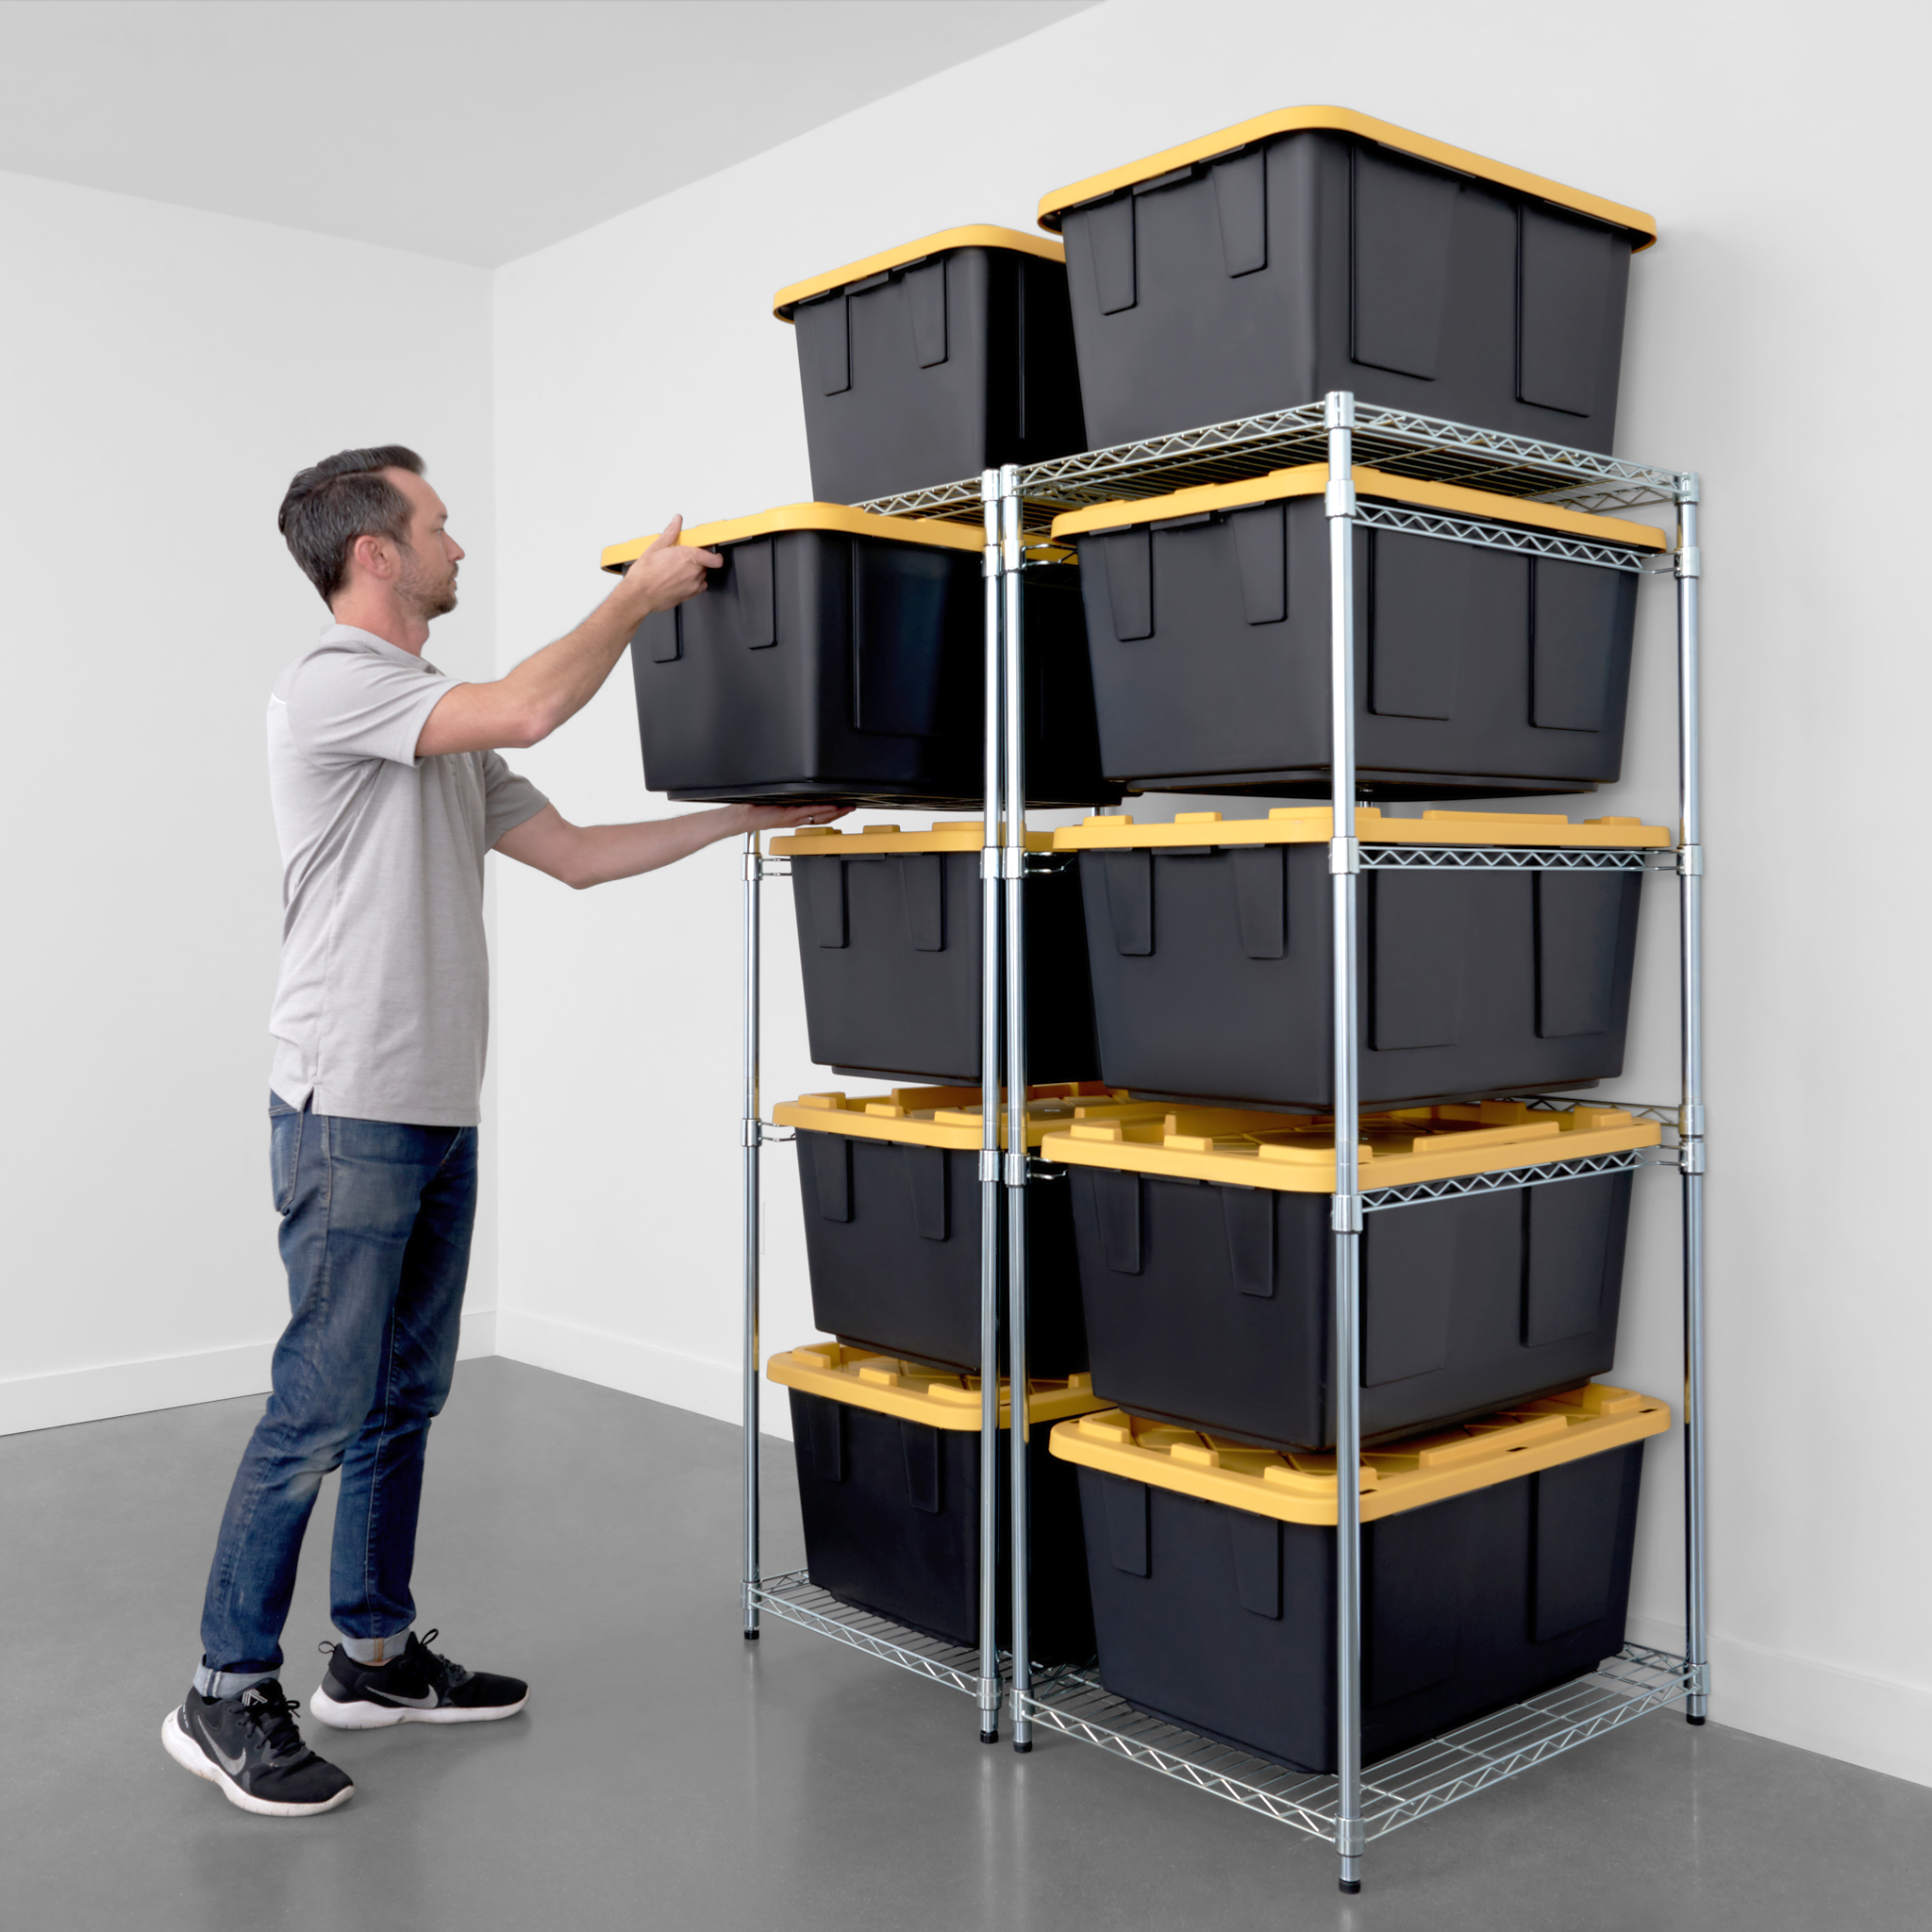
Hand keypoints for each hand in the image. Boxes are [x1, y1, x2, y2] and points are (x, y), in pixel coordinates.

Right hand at [620, 515, 723, 614]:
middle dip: (698, 561)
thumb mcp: (656, 547)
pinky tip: (681, 580)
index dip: (715, 555)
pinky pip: (699, 588)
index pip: (715, 558)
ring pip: (702, 576)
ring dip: (695, 572)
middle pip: (707, 565)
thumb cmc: (645, 574)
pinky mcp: (689, 596)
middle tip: (683, 559)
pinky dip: (694, 584)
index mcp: (688, 557)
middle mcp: (693, 572)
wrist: (639, 594)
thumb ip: (671, 532)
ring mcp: (692, 585)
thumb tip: (677, 521)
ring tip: (679, 570)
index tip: (710, 553)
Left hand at [737, 803, 855, 831]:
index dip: (834, 809)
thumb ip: (786, 794)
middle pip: (823, 816)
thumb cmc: (754, 808)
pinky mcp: (787, 816)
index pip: (818, 812)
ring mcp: (793, 817)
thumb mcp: (774, 797)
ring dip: (835, 812)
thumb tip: (793, 784)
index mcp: (795, 813)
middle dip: (840, 811)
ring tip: (847, 807)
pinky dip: (820, 810)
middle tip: (853, 806)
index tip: (845, 804)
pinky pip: (807, 812)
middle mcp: (796, 816)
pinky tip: (831, 807)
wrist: (741, 816)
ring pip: (819, 815)